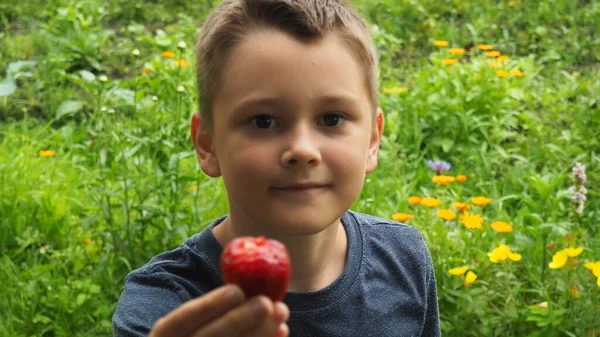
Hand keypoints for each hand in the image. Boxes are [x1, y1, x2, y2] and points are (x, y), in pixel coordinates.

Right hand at [149, 285, 288, 336]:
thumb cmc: (202, 331)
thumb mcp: (196, 323)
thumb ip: (212, 308)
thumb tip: (245, 282)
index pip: (174, 325)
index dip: (206, 307)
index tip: (237, 290)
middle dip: (238, 322)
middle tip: (268, 302)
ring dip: (259, 335)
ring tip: (282, 312)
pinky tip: (280, 332)